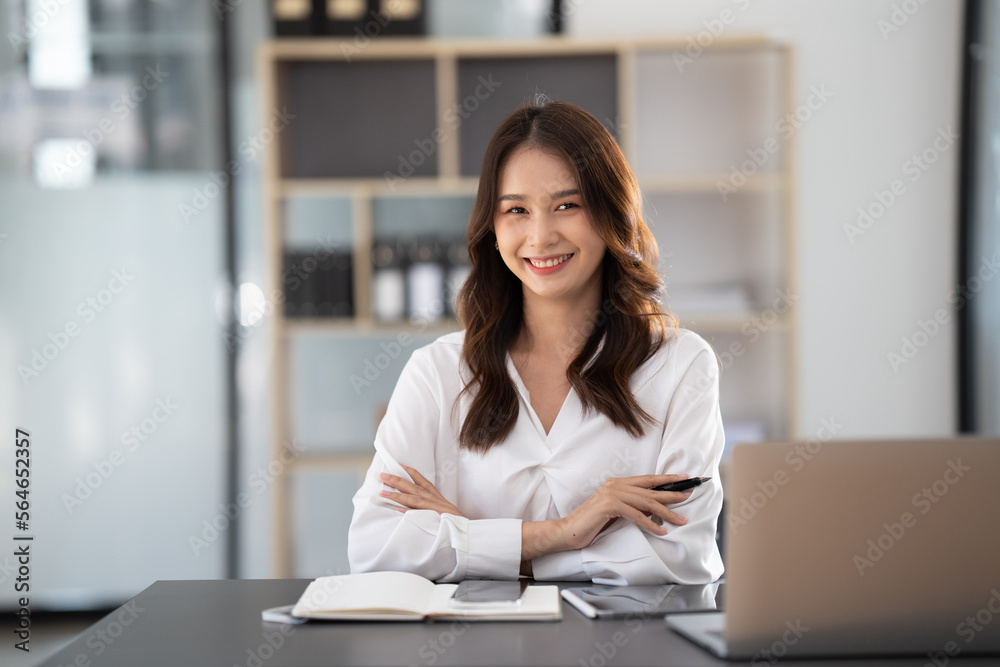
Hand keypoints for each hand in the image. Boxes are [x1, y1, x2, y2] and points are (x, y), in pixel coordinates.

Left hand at [379, 465, 465, 517]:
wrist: (467, 529)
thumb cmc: (453, 520)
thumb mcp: (443, 507)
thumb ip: (431, 503)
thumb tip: (416, 504)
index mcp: (435, 495)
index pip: (421, 480)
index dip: (410, 471)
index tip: (399, 464)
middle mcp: (432, 498)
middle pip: (412, 487)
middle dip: (396, 480)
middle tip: (381, 476)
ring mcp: (432, 508)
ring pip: (412, 498)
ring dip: (396, 495)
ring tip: (382, 492)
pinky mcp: (432, 518)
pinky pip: (417, 515)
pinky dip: (407, 512)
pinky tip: (396, 510)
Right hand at [552, 474, 691, 553]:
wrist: (568, 531)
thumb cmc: (591, 524)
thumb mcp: (615, 512)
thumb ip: (632, 506)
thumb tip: (654, 508)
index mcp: (616, 483)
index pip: (646, 479)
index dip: (666, 479)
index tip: (684, 479)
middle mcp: (615, 485)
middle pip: (650, 490)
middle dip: (672, 494)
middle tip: (689, 496)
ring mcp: (611, 494)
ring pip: (646, 502)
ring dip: (666, 512)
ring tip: (681, 519)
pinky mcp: (608, 506)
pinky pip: (636, 515)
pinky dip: (650, 524)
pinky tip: (661, 531)